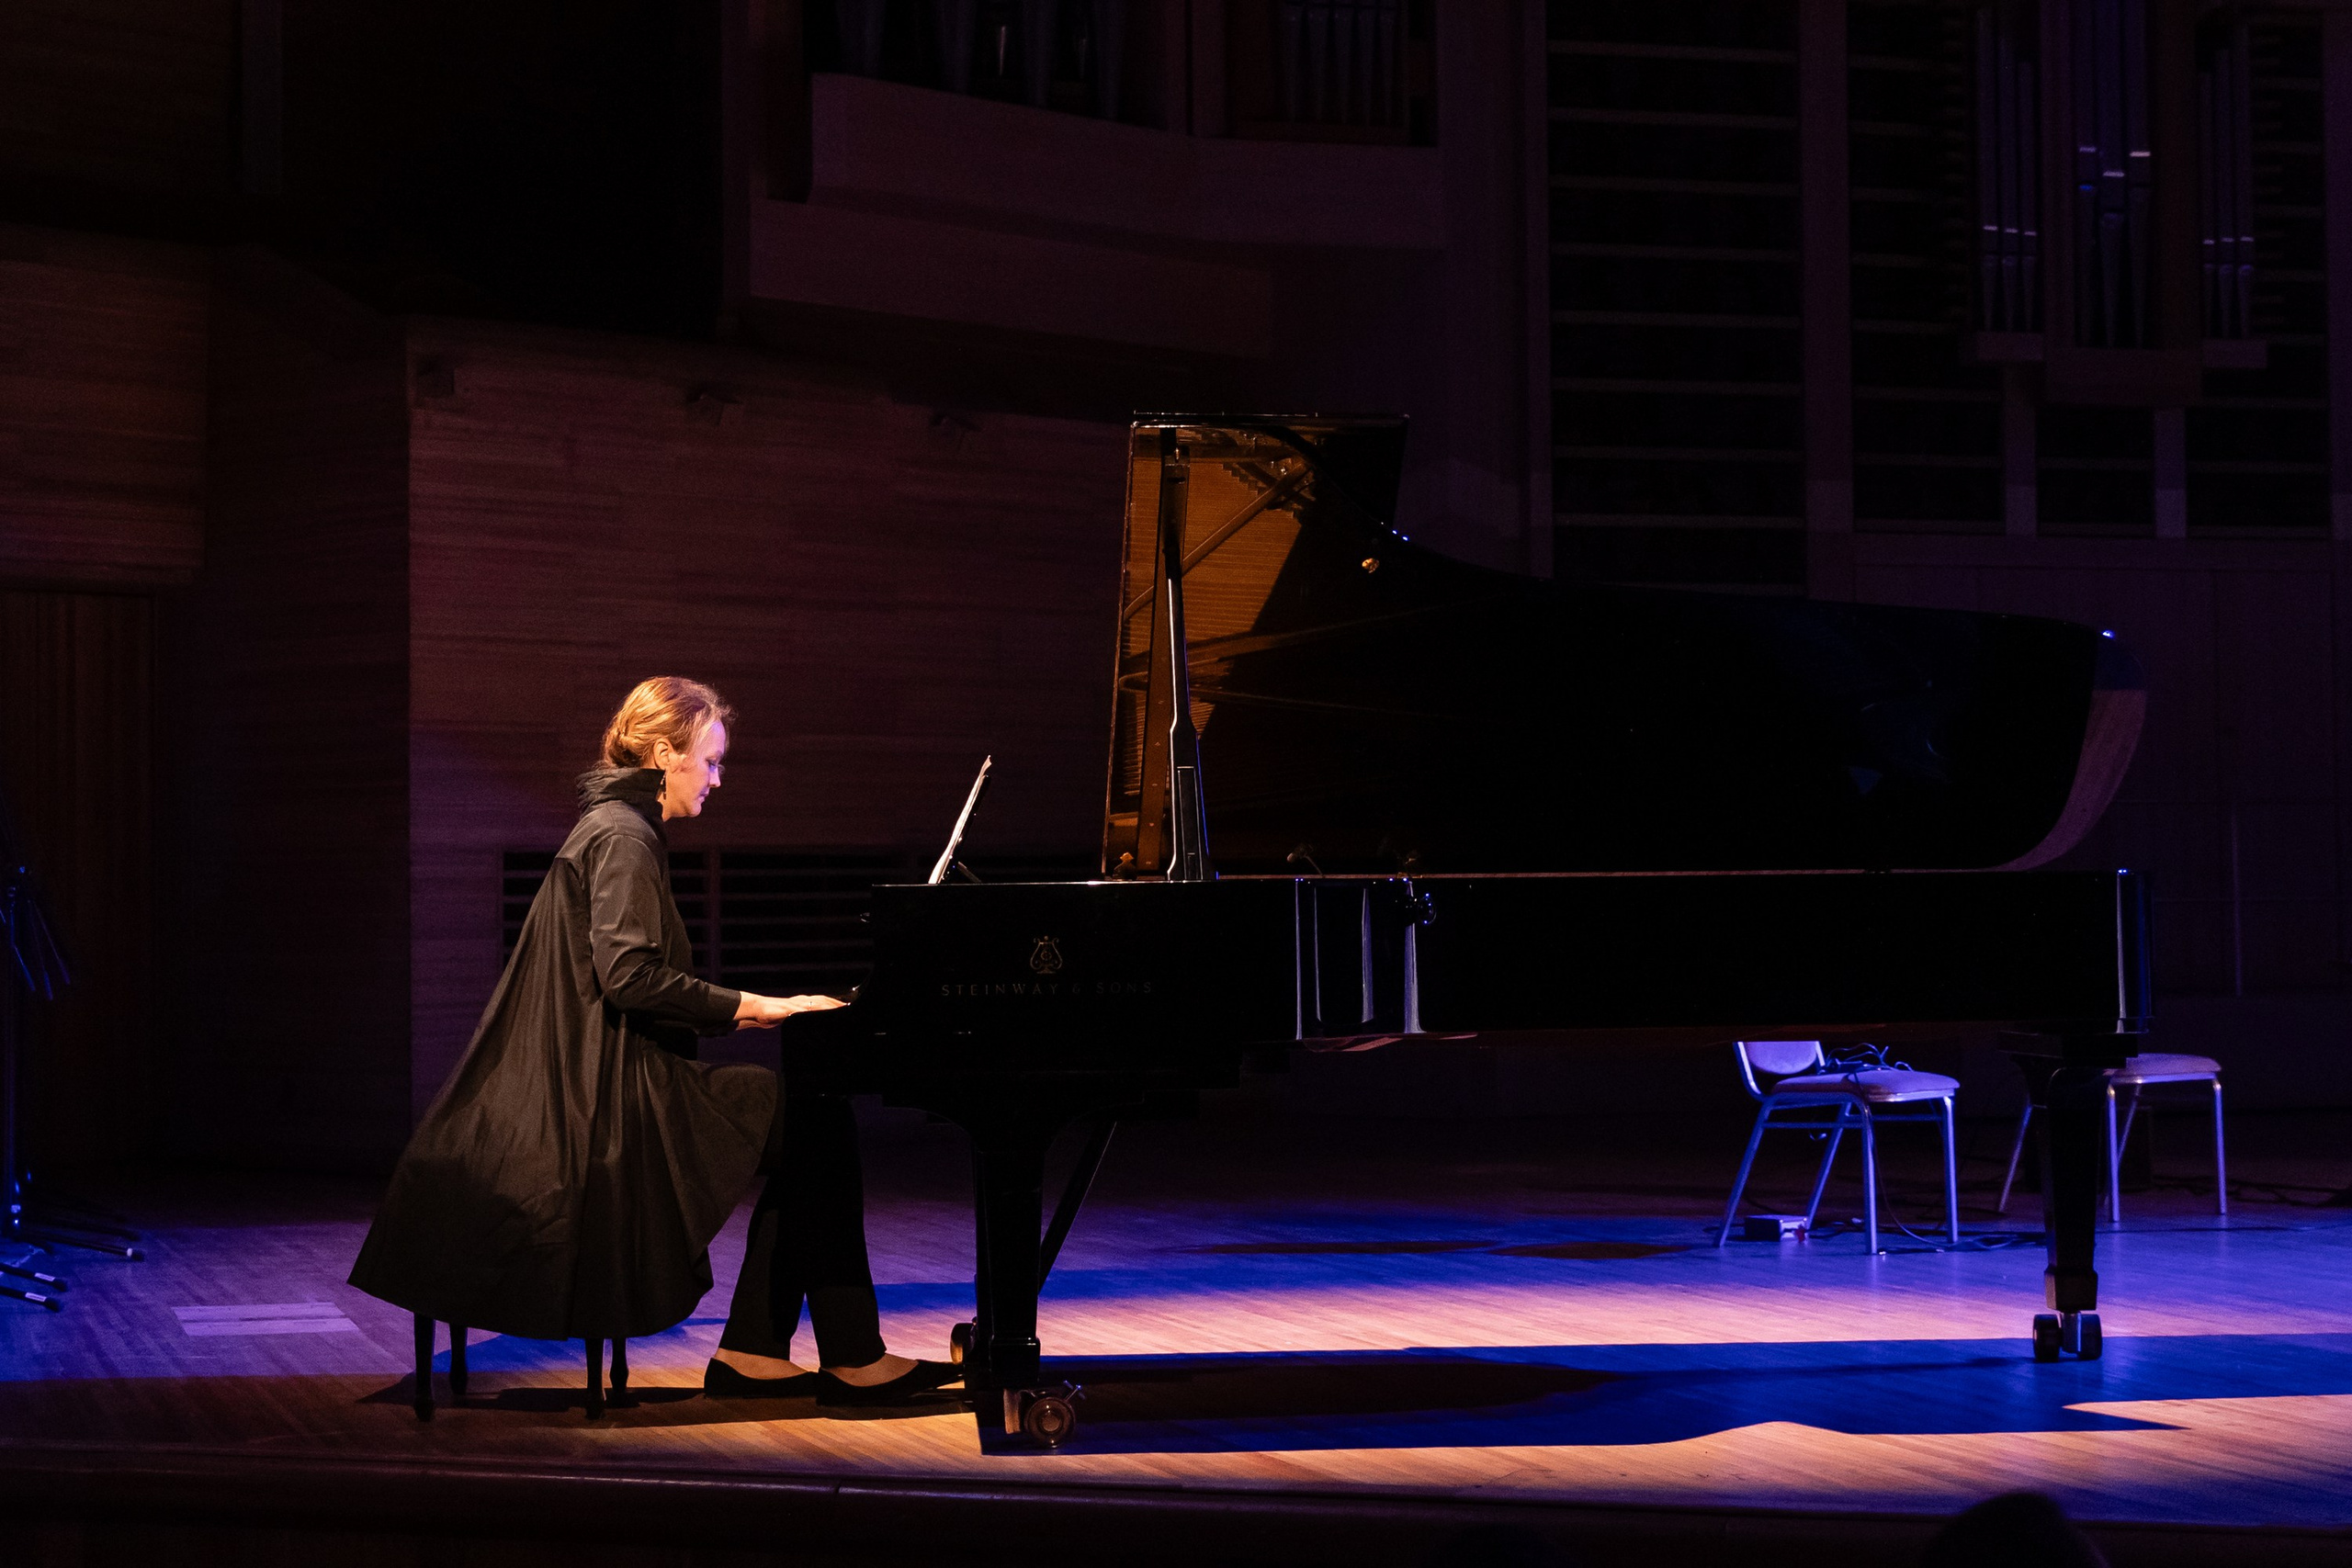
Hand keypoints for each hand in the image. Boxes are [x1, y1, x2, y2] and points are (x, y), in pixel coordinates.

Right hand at [733, 991, 847, 1029]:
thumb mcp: (792, 1016)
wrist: (758, 1009)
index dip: (835, 1003)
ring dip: (827, 1006)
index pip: (823, 1000)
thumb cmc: (774, 1013)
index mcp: (803, 1001)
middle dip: (836, 1004)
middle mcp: (801, 1000)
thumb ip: (802, 1017)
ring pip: (815, 1004)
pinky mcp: (787, 1010)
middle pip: (823, 1000)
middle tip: (848, 1008)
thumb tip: (813, 1021)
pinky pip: (801, 1011)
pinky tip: (816, 1015)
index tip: (847, 1007)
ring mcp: (795, 1004)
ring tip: (839, 1010)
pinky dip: (810, 1013)